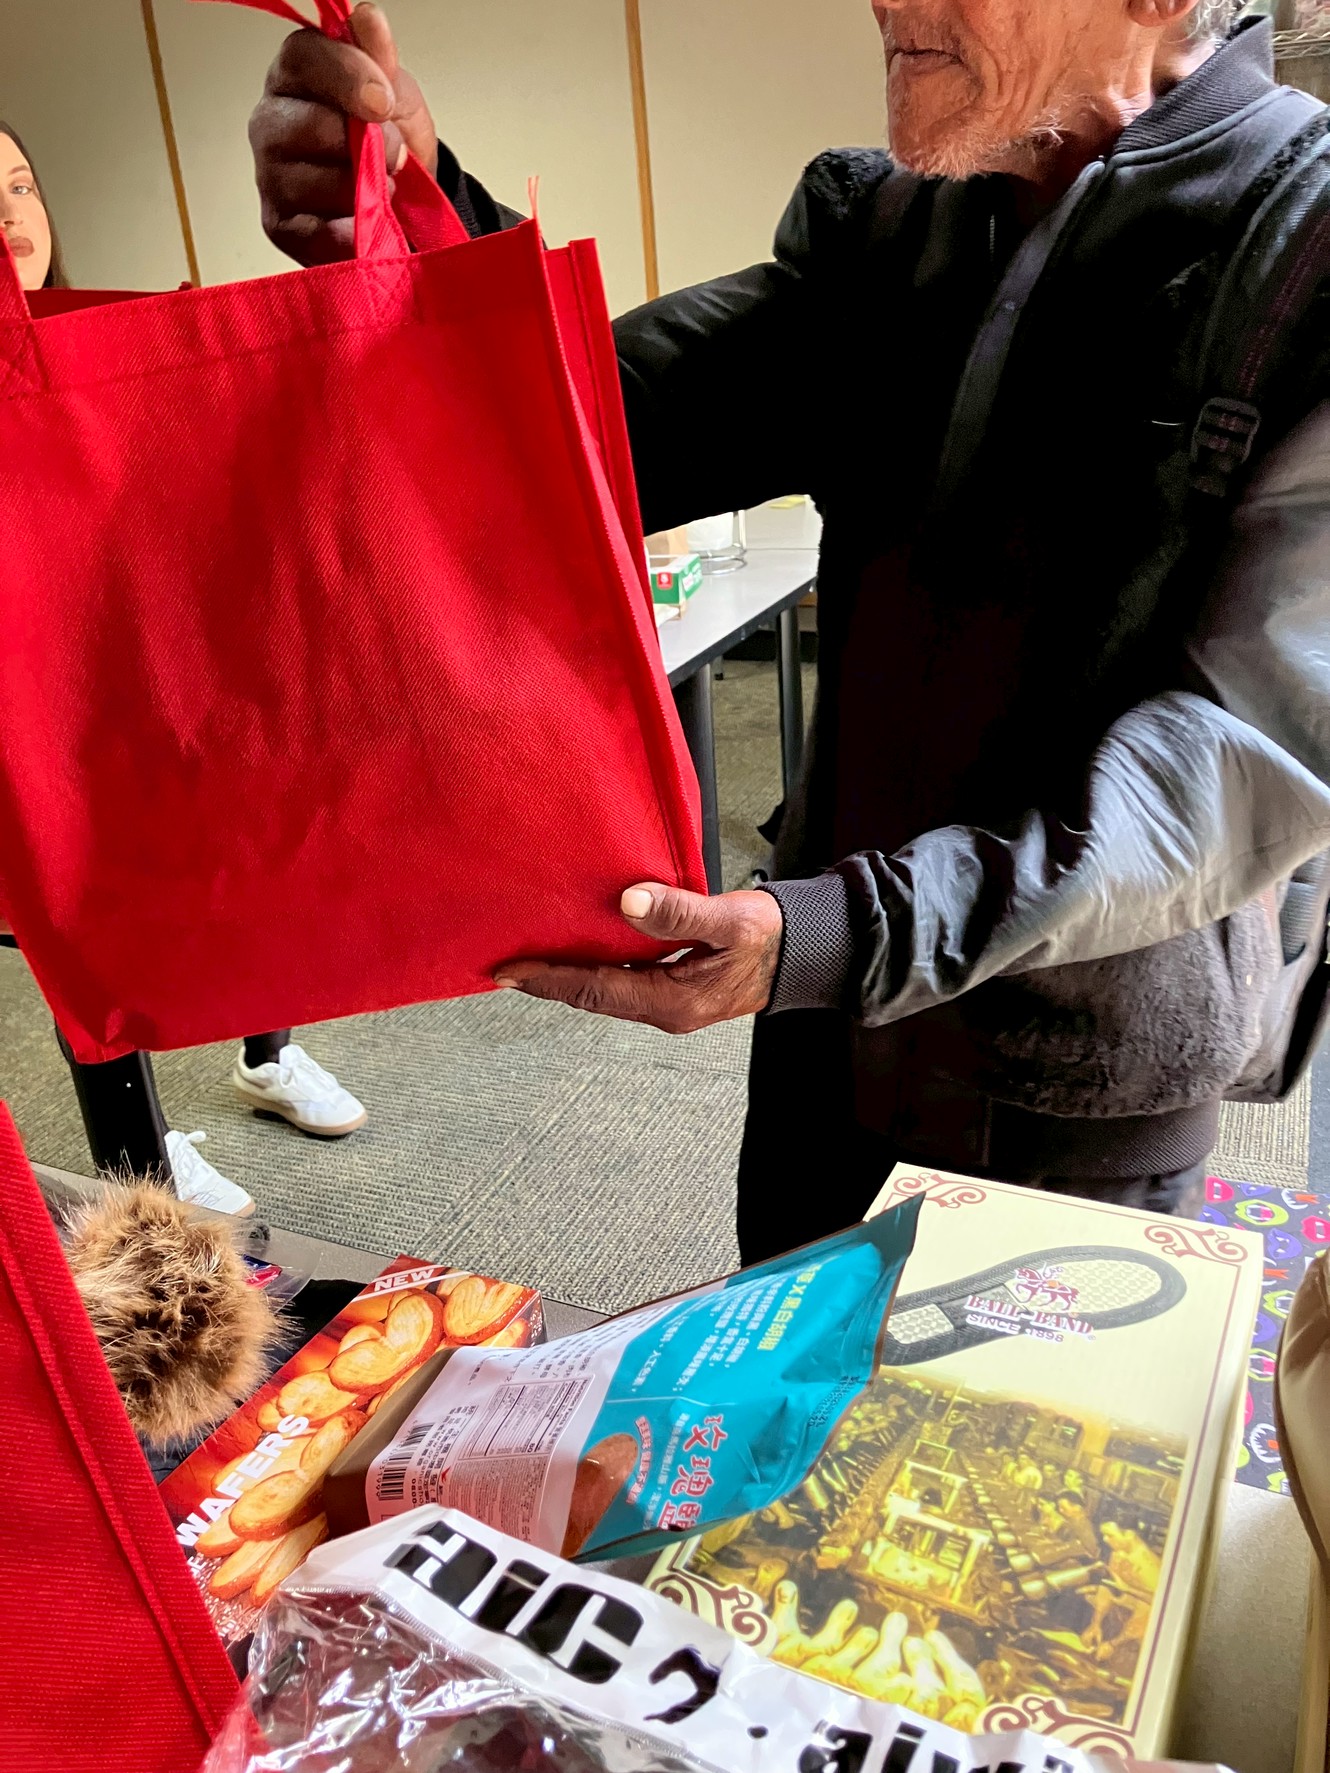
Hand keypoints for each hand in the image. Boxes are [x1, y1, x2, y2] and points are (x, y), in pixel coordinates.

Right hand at [249, 1, 436, 265]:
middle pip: (307, 126)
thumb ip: (379, 58)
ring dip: (362, 190)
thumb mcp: (395, 92)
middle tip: (395, 156)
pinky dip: (351, 231)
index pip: (303, 57)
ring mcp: (271, 176)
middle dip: (363, 145)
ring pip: (315, 182)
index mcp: (295, 77)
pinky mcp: (281, 226)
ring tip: (381, 190)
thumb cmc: (389, 140)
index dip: (346, 76)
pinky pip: (317, 232)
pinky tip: (366, 224)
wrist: (405, 202)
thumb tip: (367, 18)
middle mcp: (272, 121)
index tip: (383, 100)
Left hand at [494, 884, 783, 1034]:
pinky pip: (622, 985)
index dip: (549, 980)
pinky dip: (593, 972)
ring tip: (531, 960)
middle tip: (504, 967)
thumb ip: (680, 912)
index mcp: (673, 999)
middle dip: (548, 983)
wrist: (806, 955)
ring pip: (605, 994)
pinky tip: (580, 952)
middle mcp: (665, 1010)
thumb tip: (628, 903)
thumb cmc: (773, 937)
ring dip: (568, 979)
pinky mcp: (675, 993)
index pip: (595, 990)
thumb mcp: (730, 919)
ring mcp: (670, 1005)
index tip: (508, 972)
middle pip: (592, 998)